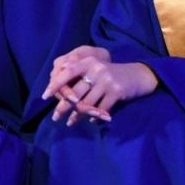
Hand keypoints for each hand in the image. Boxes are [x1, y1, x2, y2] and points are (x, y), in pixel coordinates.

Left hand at [42, 45, 157, 123]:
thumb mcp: (96, 70)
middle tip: (55, 117)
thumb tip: (60, 94)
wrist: (140, 75)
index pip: (67, 73)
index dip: (55, 85)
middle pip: (74, 93)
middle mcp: (96, 69)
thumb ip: (80, 77)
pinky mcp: (116, 92)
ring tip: (70, 122)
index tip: (45, 96)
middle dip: (63, 107)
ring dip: (77, 116)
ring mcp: (106, 81)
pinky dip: (94, 117)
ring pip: (86, 103)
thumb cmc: (113, 75)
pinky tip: (92, 120)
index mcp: (88, 62)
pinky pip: (100, 109)